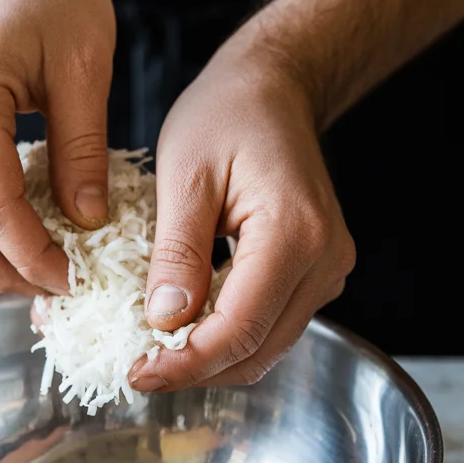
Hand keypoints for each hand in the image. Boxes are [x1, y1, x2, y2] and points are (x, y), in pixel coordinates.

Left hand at [129, 30, 355, 390]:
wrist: (273, 90)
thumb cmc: (228, 114)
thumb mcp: (185, 174)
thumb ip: (177, 252)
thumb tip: (164, 322)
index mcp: (295, 234)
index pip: (240, 329)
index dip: (186, 363)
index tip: (138, 373)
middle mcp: (324, 262)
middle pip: (257, 350)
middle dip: (195, 370)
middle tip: (138, 370)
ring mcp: (326, 271)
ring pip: (265, 347)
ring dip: (210, 359)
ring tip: (153, 354)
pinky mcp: (314, 273)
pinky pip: (269, 324)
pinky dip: (226, 336)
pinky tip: (184, 328)